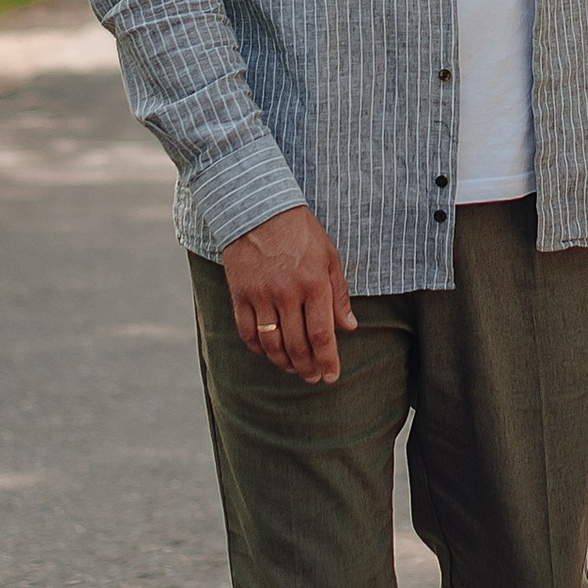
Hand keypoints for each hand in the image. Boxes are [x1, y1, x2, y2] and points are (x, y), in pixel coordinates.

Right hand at [221, 205, 356, 381]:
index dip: (328, 360)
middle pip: (297, 345)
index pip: (322, 335)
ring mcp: (260, 296)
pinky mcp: (239, 295)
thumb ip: (339, 294)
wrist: (257, 209)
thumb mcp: (329, 256)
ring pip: (271, 345)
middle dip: (308, 368)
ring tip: (294, 369)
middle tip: (314, 377)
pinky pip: (247, 333)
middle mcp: (286, 293)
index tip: (331, 375)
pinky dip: (258, 349)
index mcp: (313, 283)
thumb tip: (348, 327)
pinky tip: (269, 353)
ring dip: (284, 363)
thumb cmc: (299, 231)